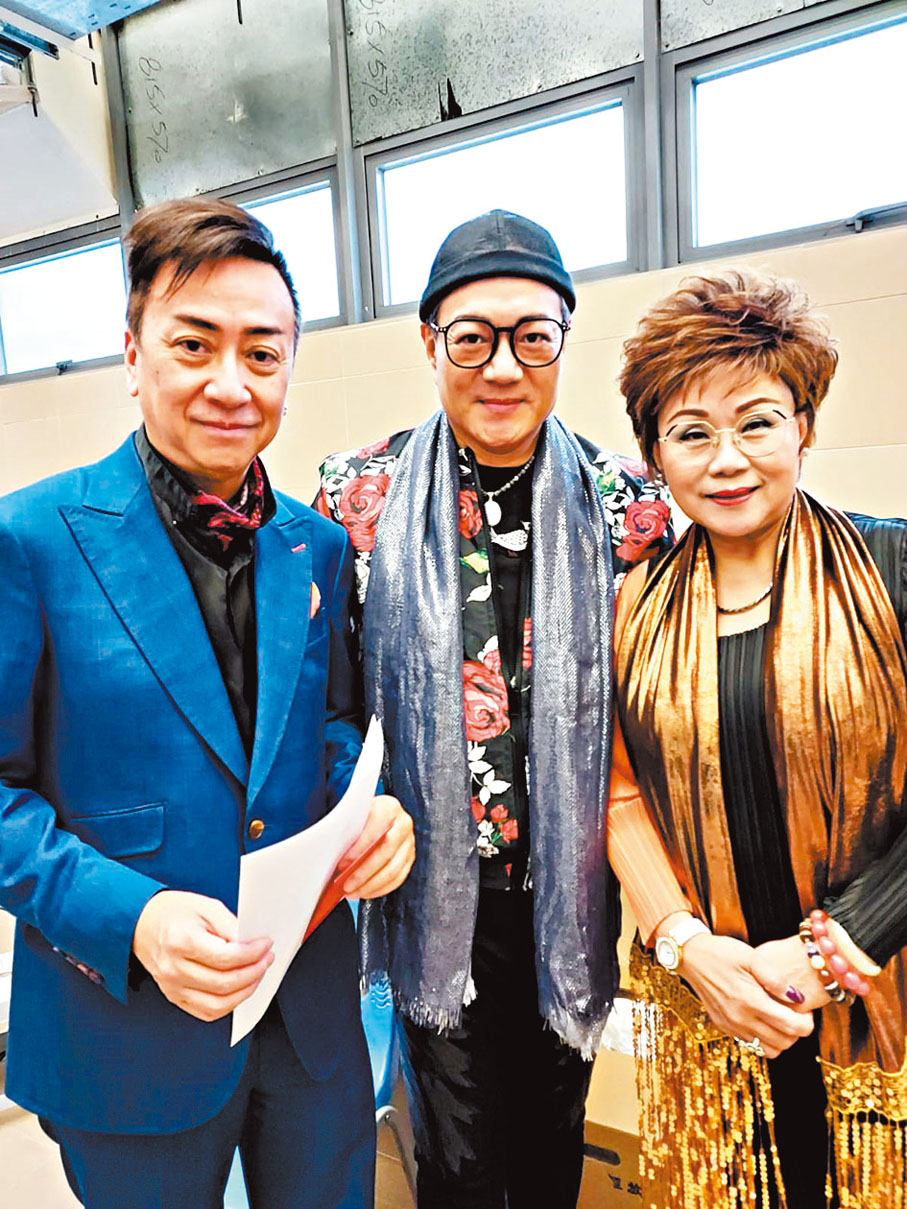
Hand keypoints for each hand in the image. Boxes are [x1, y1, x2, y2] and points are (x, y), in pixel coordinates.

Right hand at [133, 890, 272, 1021]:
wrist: (141, 924)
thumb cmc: (171, 912)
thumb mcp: (205, 907)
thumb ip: (230, 926)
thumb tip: (252, 942)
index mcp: (182, 942)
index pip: (226, 957)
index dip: (253, 953)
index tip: (265, 945)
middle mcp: (175, 969)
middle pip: (224, 983)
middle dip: (254, 972)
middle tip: (266, 959)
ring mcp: (173, 987)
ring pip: (218, 1004)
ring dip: (245, 992)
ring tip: (256, 974)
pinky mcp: (174, 997)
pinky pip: (207, 1012)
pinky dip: (228, 1005)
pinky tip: (239, 989)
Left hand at [336, 794, 414, 898]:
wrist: (379, 815)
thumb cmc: (363, 817)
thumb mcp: (355, 816)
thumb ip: (348, 831)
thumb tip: (333, 854)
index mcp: (389, 808)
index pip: (375, 831)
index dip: (358, 849)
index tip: (342, 864)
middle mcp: (403, 823)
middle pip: (385, 853)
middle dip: (364, 873)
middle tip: (346, 885)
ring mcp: (409, 842)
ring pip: (393, 870)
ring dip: (371, 885)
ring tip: (353, 892)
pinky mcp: (410, 858)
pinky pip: (398, 878)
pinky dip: (380, 889)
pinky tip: (365, 892)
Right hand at [678, 931, 814, 1057]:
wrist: (691, 957)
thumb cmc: (722, 953)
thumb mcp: (751, 956)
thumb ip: (776, 978)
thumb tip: (797, 997)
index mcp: (750, 1001)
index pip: (792, 1027)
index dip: (807, 1022)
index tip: (805, 1009)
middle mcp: (741, 1019)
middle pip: (785, 1042)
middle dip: (796, 1030)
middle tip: (794, 1011)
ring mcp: (732, 1027)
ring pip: (771, 1051)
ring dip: (782, 1039)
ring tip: (780, 1018)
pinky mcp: (725, 1028)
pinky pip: (753, 1046)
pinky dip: (765, 1039)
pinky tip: (763, 1019)